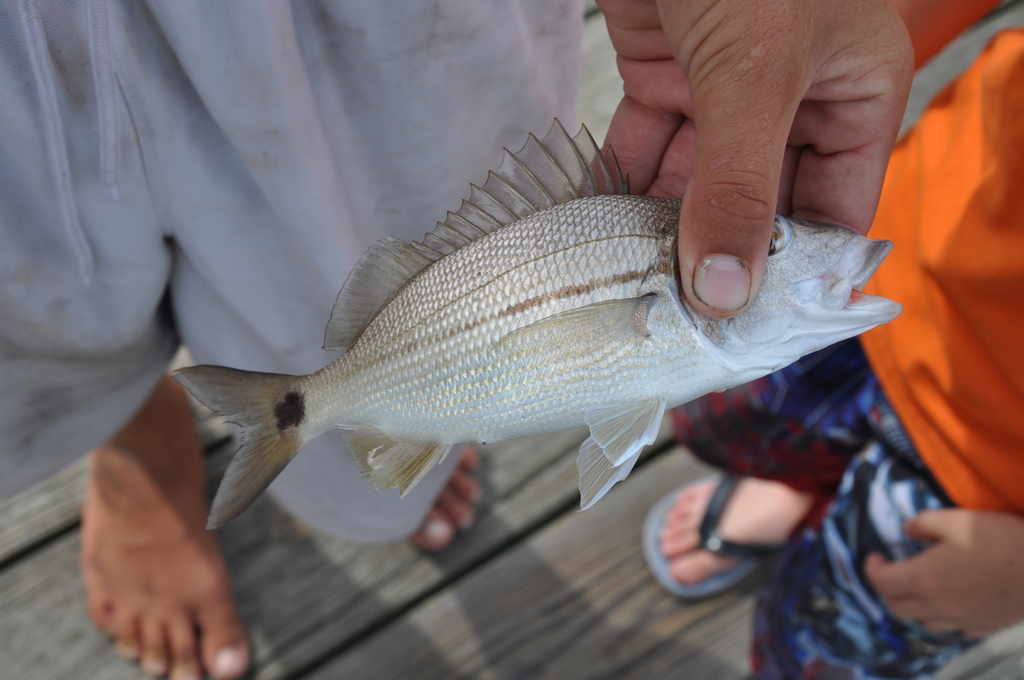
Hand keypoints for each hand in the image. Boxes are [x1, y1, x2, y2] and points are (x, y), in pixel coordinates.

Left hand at [598, 0, 912, 316]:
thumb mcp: (755, 73)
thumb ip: (739, 183)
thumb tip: (726, 292)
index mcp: (852, 98)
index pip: (832, 213)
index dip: (793, 277)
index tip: (748, 334)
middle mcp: (791, 102)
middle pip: (756, 208)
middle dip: (715, 261)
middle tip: (674, 322)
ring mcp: (722, 90)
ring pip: (692, 184)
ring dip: (658, 233)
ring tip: (627, 289)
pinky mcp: (662, 73)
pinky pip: (641, 147)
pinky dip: (616, 186)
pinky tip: (591, 234)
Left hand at [865, 509, 1023, 637]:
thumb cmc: (998, 540)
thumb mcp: (955, 519)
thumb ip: (923, 523)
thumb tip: (906, 530)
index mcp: (923, 579)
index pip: (881, 581)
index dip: (872, 568)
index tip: (875, 556)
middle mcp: (937, 606)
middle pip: (896, 606)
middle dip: (887, 589)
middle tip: (893, 571)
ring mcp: (960, 620)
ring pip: (922, 621)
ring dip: (913, 605)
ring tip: (918, 587)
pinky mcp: (982, 627)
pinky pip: (952, 628)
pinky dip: (941, 616)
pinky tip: (950, 602)